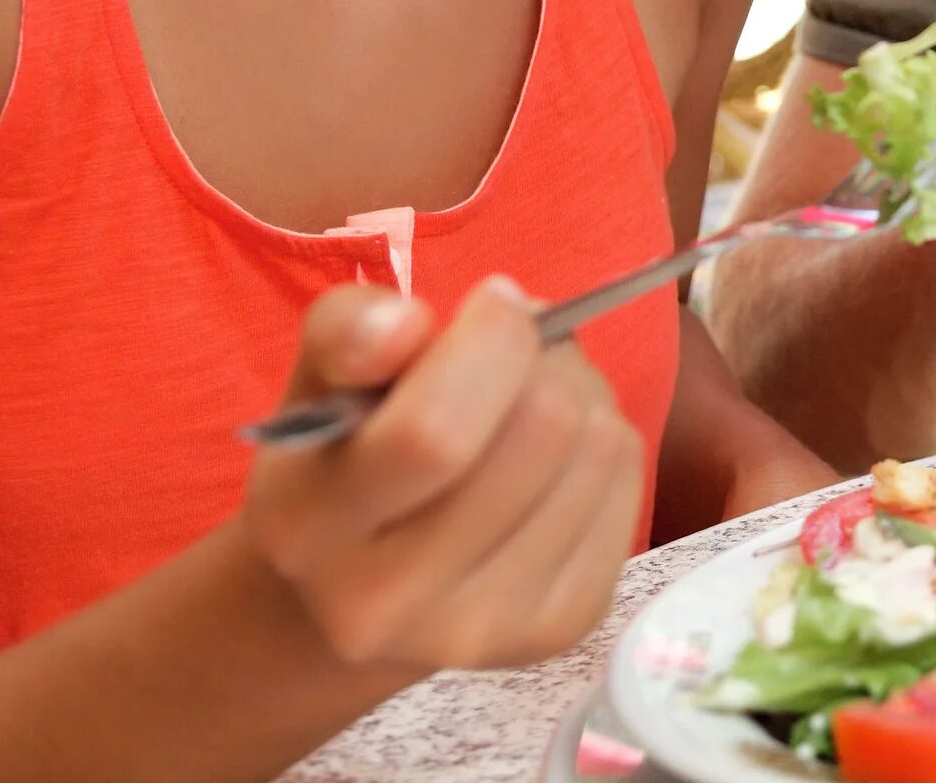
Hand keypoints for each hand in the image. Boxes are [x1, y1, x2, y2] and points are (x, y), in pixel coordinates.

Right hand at [242, 277, 647, 671]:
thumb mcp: (321, 377)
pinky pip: (628, 485)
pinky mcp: (559, 630)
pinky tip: (553, 460)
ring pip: (599, 448)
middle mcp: (385, 605)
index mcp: (307, 529)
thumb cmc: (347, 451)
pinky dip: (604, 446)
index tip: (493, 303)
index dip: (493, 341)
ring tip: (529, 404)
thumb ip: (348, 331)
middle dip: (544, 359)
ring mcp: (481, 631)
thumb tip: (406, 324)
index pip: (434, 433)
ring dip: (582, 394)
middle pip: (543, 431)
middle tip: (517, 353)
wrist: (363, 580)